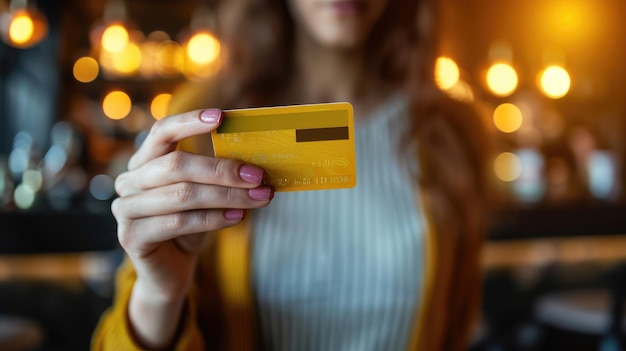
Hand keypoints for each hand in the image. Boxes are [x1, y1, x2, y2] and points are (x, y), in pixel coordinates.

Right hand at [111, 109, 273, 347]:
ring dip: (227, 196)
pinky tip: (238, 217)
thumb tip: (257, 162)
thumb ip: (218, 176)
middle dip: (222, 169)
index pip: (162, 132)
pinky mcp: (131, 236)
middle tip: (258, 175)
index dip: (189, 121)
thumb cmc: (190, 226)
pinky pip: (178, 222)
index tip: (222, 116)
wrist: (170, 271)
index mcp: (145, 162)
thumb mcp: (205, 195)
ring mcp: (125, 209)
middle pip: (177, 165)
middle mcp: (129, 181)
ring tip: (260, 197)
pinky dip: (213, 219)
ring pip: (183, 195)